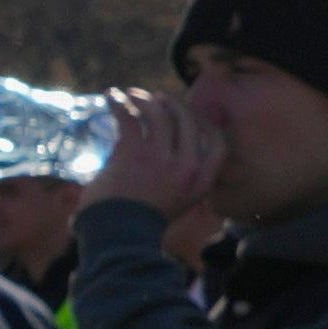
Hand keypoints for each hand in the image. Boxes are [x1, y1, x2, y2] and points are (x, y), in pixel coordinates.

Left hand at [90, 84, 224, 217]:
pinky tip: (111, 95)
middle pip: (187, 120)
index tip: (188, 113)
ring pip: (158, 113)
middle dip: (172, 103)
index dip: (204, 121)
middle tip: (157, 98)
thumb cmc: (143, 220)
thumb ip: (185, 177)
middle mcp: (187, 167)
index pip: (217, 140)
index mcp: (202, 180)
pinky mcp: (133, 152)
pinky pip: (129, 117)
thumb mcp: (180, 202)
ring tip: (131, 94)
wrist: (118, 234)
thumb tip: (178, 147)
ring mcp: (161, 158)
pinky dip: (118, 102)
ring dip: (143, 98)